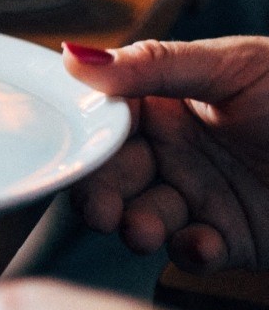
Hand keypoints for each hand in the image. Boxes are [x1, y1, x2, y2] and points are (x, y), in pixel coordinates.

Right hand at [62, 37, 268, 272]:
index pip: (107, 123)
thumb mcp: (234, 66)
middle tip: (102, 211)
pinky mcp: (229, 239)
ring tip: (146, 229)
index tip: (74, 157)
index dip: (87, 142)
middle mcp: (176, 151)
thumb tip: (76, 57)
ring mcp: (200, 196)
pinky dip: (192, 252)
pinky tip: (205, 244)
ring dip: (139, 226)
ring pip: (145, 217)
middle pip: (116, 177)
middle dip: (102, 195)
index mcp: (167, 103)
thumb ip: (155, 65)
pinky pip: (193, 251)